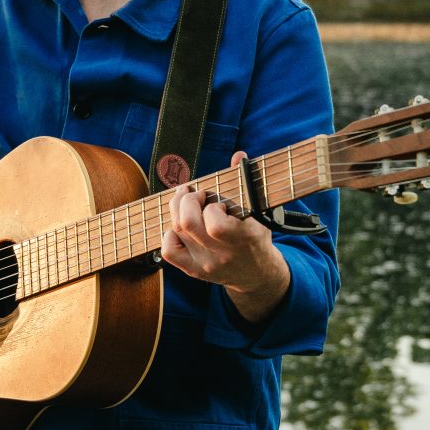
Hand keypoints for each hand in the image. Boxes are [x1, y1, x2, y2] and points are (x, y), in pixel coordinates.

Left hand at [160, 152, 290, 323]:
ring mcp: (206, 263)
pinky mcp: (194, 270)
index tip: (218, 201)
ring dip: (178, 208)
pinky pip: (169, 251)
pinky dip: (170, 233)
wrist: (258, 275)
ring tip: (187, 201)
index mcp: (244, 237)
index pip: (216, 224)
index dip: (211, 206)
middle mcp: (222, 253)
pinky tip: (181, 227)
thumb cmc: (256, 236)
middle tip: (196, 194)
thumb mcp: (259, 212)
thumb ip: (247, 183)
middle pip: (188, 223)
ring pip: (177, 230)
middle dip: (188, 200)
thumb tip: (238, 155)